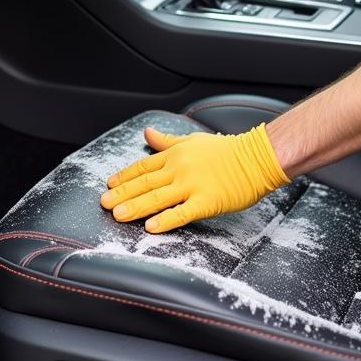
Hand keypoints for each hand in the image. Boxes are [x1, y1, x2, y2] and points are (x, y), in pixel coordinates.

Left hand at [100, 124, 289, 232]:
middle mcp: (179, 169)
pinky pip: (182, 212)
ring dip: (136, 207)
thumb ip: (168, 141)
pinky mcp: (206, 201)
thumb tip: (148, 133)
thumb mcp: (192, 140)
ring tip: (118, 216)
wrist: (256, 157)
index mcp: (176, 155)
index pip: (143, 166)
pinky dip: (166, 220)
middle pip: (145, 183)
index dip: (125, 176)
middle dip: (123, 194)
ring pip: (158, 197)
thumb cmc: (226, 150)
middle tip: (104, 204)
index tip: (109, 185)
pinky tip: (152, 227)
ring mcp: (192, 185)